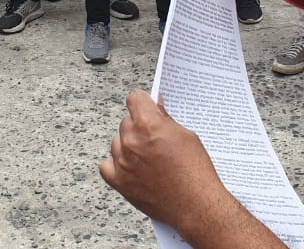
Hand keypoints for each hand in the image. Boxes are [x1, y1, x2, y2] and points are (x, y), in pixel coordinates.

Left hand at [99, 90, 228, 228]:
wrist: (196, 206)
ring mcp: (123, 162)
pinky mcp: (119, 181)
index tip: (146, 107)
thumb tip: (156, 105)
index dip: (143, 102)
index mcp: (149, 125)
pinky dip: (117, 164)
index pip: (134, 98)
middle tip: (153, 139)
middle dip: (139, 127)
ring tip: (147, 158)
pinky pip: (107, 164)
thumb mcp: (186, 136)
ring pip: (117, 142)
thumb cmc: (195, 172)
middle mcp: (132, 141)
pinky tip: (131, 167)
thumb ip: (165, 119)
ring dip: (128, 146)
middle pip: (126, 122)